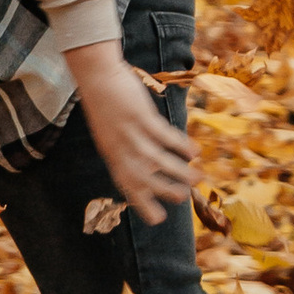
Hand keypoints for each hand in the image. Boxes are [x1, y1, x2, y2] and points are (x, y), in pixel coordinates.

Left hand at [68, 46, 196, 223]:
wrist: (95, 75)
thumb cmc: (105, 104)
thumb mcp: (109, 132)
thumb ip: (125, 150)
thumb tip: (149, 165)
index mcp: (111, 154)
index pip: (126, 185)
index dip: (142, 203)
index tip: (158, 218)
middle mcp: (119, 148)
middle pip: (143, 177)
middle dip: (164, 191)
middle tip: (184, 197)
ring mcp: (129, 132)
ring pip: (157, 159)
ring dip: (178, 171)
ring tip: (198, 178)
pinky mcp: (139, 115)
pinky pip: (164, 135)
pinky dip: (180, 145)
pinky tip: (195, 152)